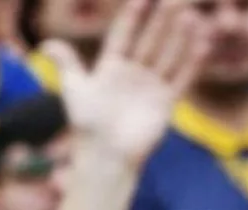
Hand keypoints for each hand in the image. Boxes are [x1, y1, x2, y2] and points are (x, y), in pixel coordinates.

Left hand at [46, 0, 210, 165]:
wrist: (105, 155)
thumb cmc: (86, 124)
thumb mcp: (74, 89)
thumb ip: (66, 63)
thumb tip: (44, 44)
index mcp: (111, 67)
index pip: (123, 35)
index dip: (132, 16)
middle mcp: (133, 73)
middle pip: (150, 40)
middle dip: (162, 20)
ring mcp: (151, 86)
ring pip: (169, 55)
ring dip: (181, 37)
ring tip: (192, 15)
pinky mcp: (166, 102)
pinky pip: (182, 78)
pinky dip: (192, 62)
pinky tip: (203, 43)